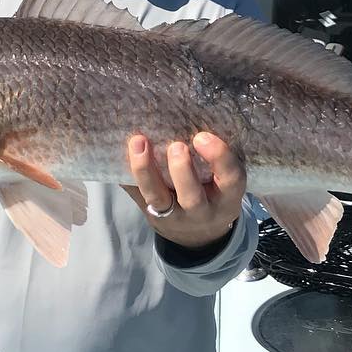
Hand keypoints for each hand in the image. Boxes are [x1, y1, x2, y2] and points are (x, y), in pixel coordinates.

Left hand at [123, 132, 245, 249]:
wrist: (199, 236)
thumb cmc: (214, 194)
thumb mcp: (226, 184)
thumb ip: (217, 161)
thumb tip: (192, 114)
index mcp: (227, 199)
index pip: (231, 179)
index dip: (219, 158)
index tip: (202, 136)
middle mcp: (202, 212)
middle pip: (191, 197)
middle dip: (182, 171)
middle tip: (176, 145)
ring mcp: (174, 218)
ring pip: (157, 198)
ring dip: (146, 170)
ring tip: (138, 142)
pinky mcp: (151, 216)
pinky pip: (136, 196)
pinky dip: (127, 175)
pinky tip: (119, 154)